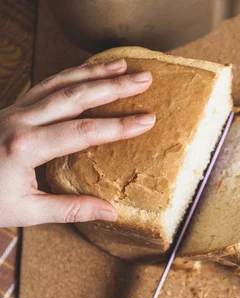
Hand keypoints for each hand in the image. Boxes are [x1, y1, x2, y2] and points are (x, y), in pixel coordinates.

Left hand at [0, 59, 154, 227]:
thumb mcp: (25, 212)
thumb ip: (70, 209)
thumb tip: (111, 212)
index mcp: (26, 147)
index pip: (84, 132)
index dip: (119, 126)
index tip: (148, 119)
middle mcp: (20, 121)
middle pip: (75, 96)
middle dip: (113, 87)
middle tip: (143, 78)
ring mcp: (13, 110)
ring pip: (58, 83)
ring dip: (93, 72)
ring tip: (122, 65)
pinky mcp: (11, 108)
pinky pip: (44, 84)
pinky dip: (69, 74)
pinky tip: (87, 72)